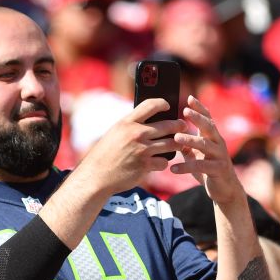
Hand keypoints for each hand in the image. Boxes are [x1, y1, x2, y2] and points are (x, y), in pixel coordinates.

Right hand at [72, 97, 189, 196]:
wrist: (96, 176)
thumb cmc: (105, 155)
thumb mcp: (114, 134)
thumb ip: (131, 126)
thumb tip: (150, 122)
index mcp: (127, 123)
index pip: (150, 105)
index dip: (162, 103)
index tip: (168, 106)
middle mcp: (136, 134)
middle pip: (167, 125)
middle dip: (179, 125)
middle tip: (183, 126)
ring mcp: (142, 150)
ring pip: (170, 144)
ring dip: (177, 144)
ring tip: (178, 144)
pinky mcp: (145, 165)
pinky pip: (164, 162)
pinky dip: (163, 163)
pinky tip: (160, 163)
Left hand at [170, 95, 246, 208]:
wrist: (225, 190)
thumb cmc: (209, 170)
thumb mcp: (197, 155)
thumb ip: (187, 145)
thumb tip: (173, 134)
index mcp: (213, 138)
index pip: (208, 119)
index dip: (200, 108)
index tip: (190, 98)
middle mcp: (218, 144)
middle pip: (209, 127)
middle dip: (198, 118)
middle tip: (185, 111)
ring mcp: (219, 156)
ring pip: (205, 145)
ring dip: (190, 141)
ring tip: (176, 139)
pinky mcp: (218, 170)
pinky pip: (201, 166)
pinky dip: (186, 167)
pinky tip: (173, 169)